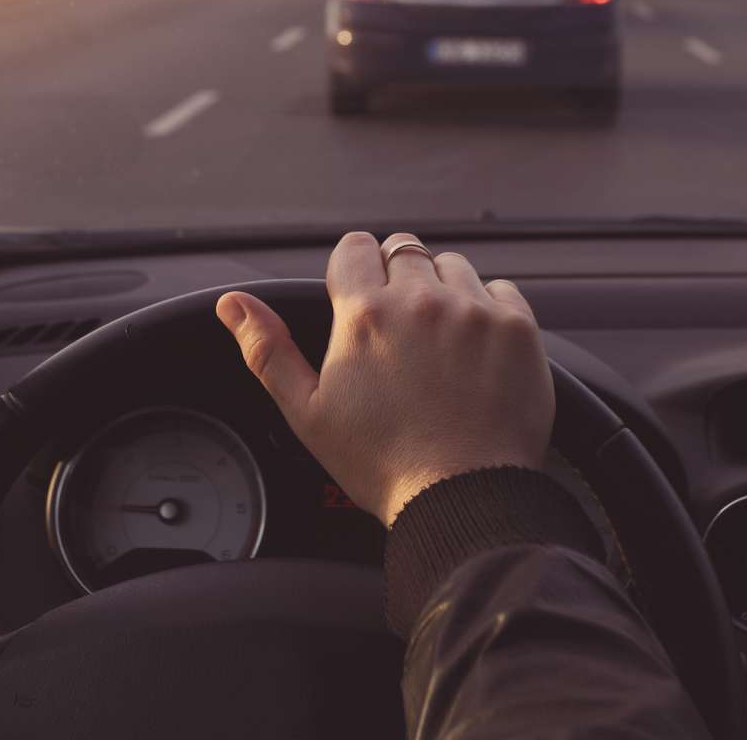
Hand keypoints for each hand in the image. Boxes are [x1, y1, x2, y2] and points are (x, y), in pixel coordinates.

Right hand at [215, 232, 552, 524]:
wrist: (463, 500)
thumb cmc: (382, 463)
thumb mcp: (307, 412)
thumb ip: (267, 349)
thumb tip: (231, 303)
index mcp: (363, 315)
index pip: (355, 246)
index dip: (355, 272)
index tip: (362, 302)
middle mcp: (420, 301)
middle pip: (404, 249)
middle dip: (398, 279)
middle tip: (402, 330)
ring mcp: (473, 310)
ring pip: (453, 266)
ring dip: (445, 291)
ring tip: (441, 344)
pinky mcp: (516, 327)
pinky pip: (500, 290)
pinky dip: (489, 311)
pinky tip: (477, 354)